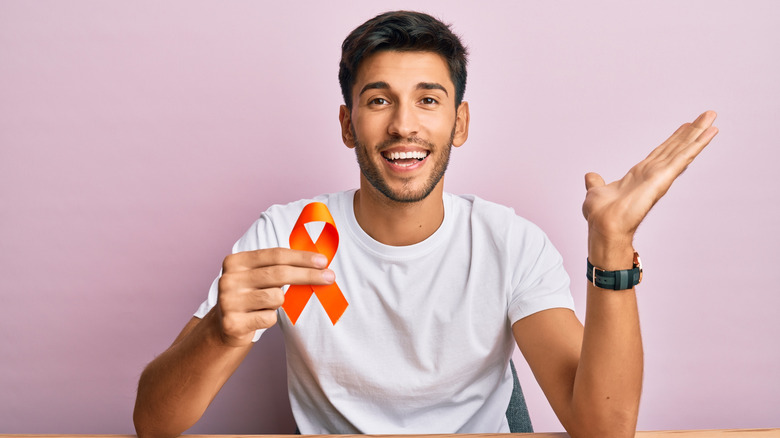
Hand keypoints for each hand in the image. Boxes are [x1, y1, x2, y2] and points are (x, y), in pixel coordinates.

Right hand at [216, 248, 334, 346]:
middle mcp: (229, 279)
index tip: (323, 261)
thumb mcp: (258, 275)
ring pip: (276, 298)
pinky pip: (269, 318)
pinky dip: (270, 318)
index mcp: (235, 261)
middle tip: (330, 277)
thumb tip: (318, 263)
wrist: (225, 326)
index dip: (302, 257)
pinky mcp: (232, 323)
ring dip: (280, 302)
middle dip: (308, 275)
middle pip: (279, 274)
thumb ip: (279, 266)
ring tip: (268, 305)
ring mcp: (228, 302)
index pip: (275, 255)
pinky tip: (259, 318)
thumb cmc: (251, 295)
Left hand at [582, 111, 718, 267]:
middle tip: (708, 115)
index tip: (685, 126)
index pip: (660, 153)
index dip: (673, 139)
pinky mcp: (665, 177)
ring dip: (699, 133)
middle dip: (692, 132)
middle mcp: (653, 173)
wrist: (604, 224)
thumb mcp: (596, 192)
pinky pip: (684, 157)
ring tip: (712, 117)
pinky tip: (710, 132)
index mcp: (639, 174)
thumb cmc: (601, 215)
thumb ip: (596, 183)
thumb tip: (590, 177)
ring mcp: (661, 174)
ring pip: (683, 149)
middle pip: (676, 147)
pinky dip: (698, 144)